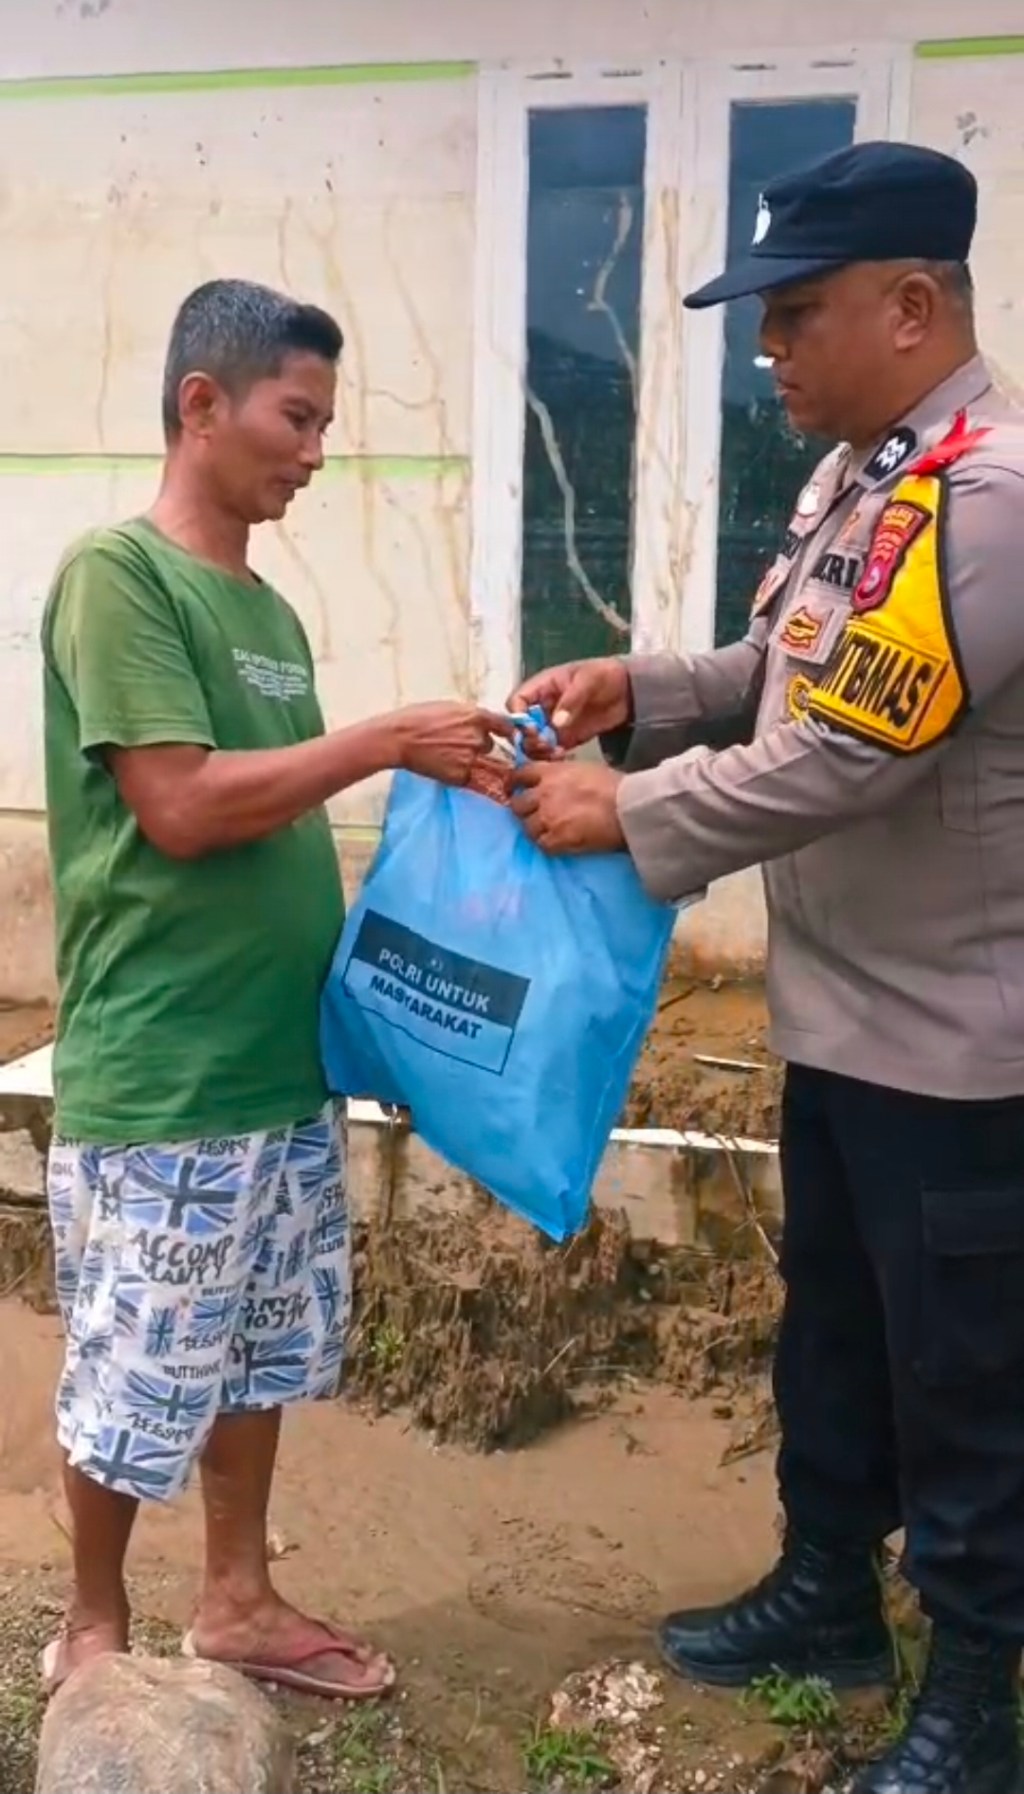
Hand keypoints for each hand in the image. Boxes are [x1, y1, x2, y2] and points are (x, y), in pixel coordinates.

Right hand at [394, 703, 511, 786]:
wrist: (398, 738)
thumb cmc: (418, 718)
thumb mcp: (449, 707)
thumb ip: (470, 716)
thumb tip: (483, 722)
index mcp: (477, 717)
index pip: (506, 726)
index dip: (506, 732)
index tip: (505, 736)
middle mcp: (478, 738)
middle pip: (490, 746)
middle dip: (479, 746)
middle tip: (457, 745)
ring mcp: (471, 759)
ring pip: (481, 763)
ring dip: (472, 761)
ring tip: (448, 755)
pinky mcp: (461, 776)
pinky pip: (471, 777)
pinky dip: (461, 774)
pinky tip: (444, 765)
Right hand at [507, 658, 631, 750]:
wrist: (628, 690)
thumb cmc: (604, 675)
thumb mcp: (587, 681)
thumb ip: (571, 701)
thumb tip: (555, 723)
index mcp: (542, 687)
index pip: (517, 701)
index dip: (517, 716)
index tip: (530, 728)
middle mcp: (543, 707)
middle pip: (520, 726)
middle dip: (526, 737)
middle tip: (542, 743)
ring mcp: (553, 724)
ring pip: (532, 741)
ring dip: (538, 750)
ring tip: (554, 751)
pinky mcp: (566, 738)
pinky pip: (550, 750)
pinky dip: (552, 756)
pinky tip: (563, 755)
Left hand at [507, 760, 625, 854]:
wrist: (628, 807)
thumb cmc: (614, 785)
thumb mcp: (584, 768)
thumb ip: (563, 773)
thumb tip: (557, 778)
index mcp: (551, 772)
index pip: (520, 775)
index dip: (514, 783)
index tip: (515, 789)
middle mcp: (544, 793)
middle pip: (518, 805)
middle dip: (523, 810)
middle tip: (534, 815)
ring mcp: (548, 817)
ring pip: (527, 827)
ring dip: (536, 830)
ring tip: (548, 832)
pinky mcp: (557, 839)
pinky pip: (542, 845)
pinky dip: (548, 845)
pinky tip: (559, 844)